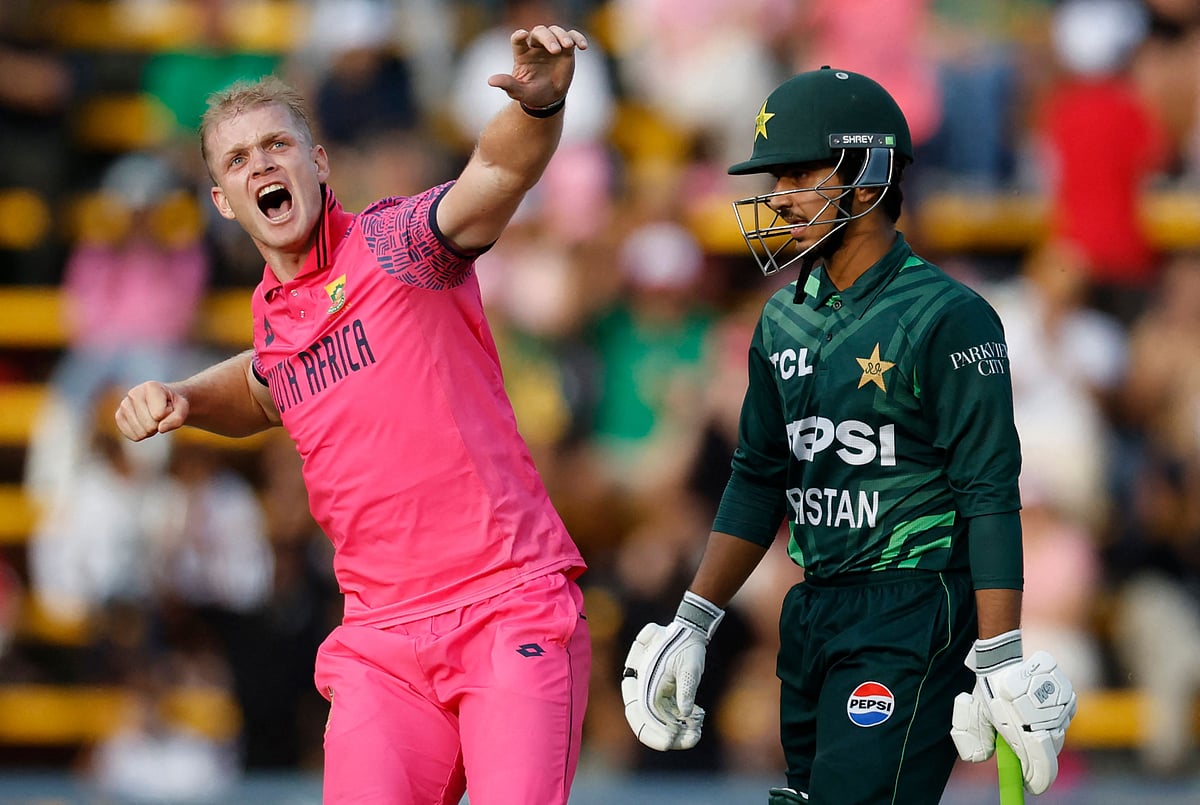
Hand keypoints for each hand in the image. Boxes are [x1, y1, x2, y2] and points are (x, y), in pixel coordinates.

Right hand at [114, 381, 187, 440]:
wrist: (165, 401)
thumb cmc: (174, 404)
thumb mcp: (183, 409)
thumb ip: (177, 419)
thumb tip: (161, 428)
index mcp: (151, 387)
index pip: (159, 414)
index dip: (168, 415)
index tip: (169, 406)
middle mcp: (134, 393)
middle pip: (149, 425)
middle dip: (159, 424)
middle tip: (161, 415)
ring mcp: (124, 404)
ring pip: (141, 432)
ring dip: (151, 430)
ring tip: (153, 417)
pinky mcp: (119, 416)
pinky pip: (133, 436)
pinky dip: (143, 435)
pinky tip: (145, 423)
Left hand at [488, 25, 586, 107]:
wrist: (549, 99)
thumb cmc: (532, 94)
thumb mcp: (519, 92)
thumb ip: (507, 84)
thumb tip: (491, 81)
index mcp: (522, 53)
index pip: (518, 39)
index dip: (519, 35)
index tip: (523, 35)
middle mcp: (536, 46)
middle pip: (539, 32)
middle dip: (547, 38)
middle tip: (555, 50)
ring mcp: (551, 46)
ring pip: (556, 31)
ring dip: (562, 36)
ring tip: (568, 47)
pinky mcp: (566, 49)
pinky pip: (572, 37)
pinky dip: (577, 38)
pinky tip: (583, 47)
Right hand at [621, 591, 723, 750]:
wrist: (689, 630)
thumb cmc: (688, 646)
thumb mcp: (690, 667)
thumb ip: (686, 689)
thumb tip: (686, 713)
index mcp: (646, 678)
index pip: (645, 711)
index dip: (655, 729)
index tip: (671, 740)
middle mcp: (642, 684)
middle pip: (640, 717)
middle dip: (657, 735)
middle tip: (676, 743)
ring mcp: (649, 688)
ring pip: (652, 717)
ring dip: (670, 730)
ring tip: (693, 736)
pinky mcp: (660, 691)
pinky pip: (663, 711)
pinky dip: (676, 721)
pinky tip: (695, 725)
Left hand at [950, 631, 1076, 794]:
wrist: (1001, 658)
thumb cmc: (988, 689)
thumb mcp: (975, 717)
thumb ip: (979, 740)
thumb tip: (987, 759)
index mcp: (1025, 728)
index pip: (1041, 767)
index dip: (1037, 781)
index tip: (1030, 786)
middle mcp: (1047, 720)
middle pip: (1051, 752)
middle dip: (1038, 757)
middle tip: (1025, 754)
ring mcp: (1060, 707)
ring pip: (1058, 733)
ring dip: (1046, 734)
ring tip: (1027, 721)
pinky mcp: (1069, 695)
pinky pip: (1064, 717)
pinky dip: (1053, 719)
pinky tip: (1037, 709)